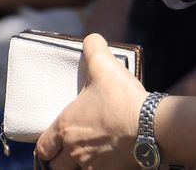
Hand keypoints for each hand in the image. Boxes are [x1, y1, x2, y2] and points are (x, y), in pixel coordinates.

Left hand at [36, 34, 144, 168]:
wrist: (152, 126)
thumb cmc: (123, 99)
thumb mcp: (104, 66)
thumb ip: (94, 48)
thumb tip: (92, 38)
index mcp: (66, 127)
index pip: (43, 147)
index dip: (45, 146)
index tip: (51, 143)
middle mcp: (75, 150)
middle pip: (57, 167)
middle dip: (60, 161)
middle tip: (68, 153)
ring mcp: (94, 166)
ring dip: (79, 167)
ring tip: (89, 158)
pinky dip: (102, 169)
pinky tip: (111, 162)